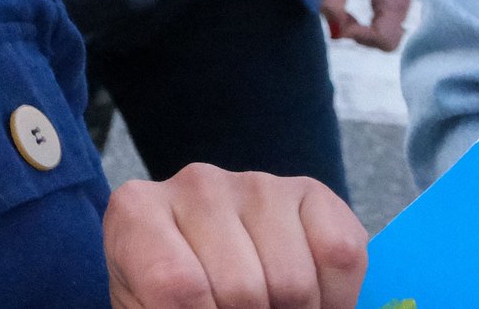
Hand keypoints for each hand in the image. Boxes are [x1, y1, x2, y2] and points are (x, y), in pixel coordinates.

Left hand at [105, 167, 365, 308]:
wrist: (200, 274)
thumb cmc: (172, 296)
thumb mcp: (153, 306)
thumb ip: (173, 303)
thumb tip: (235, 299)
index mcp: (136, 212)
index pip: (175, 285)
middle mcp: (194, 184)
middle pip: (241, 289)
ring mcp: (255, 183)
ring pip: (292, 281)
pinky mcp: (310, 192)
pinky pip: (341, 254)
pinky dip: (337, 296)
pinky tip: (311, 298)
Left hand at [321, 0, 410, 50]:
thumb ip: (333, 7)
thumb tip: (335, 34)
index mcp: (396, 1)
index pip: (384, 39)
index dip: (358, 36)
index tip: (338, 19)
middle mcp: (403, 7)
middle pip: (387, 43)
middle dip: (361, 37)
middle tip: (340, 17)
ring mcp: (398, 6)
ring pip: (383, 37)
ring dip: (360, 32)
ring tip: (342, 12)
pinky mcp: (389, 4)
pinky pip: (379, 27)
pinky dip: (362, 27)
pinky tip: (346, 11)